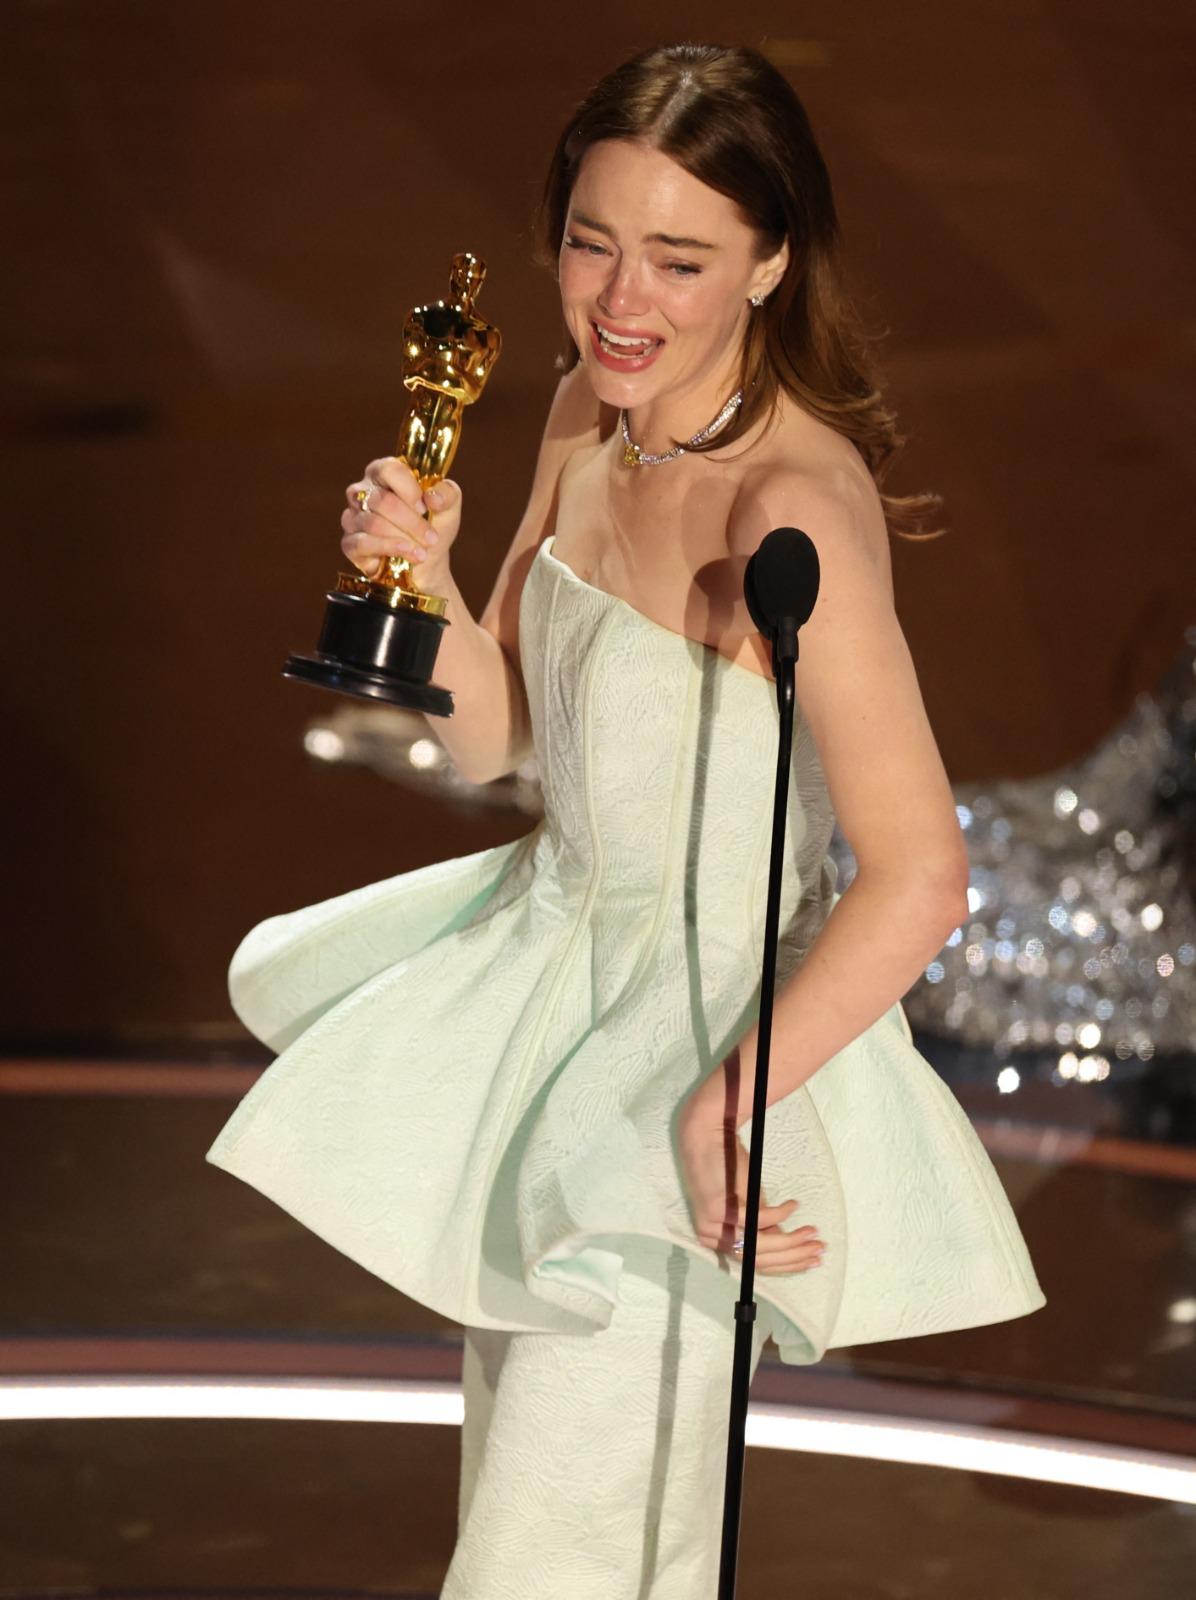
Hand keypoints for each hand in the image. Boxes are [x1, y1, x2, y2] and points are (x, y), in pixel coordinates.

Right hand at [340, 455, 462, 585]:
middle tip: (431, 538)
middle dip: (412, 522)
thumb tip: (432, 497)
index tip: (425, 507)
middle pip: (382, 501)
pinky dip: (388, 549)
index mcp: (384, 474)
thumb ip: (447, 494)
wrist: (426, 562)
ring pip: (374, 524)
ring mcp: (353, 517)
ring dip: (404, 539)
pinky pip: (362, 544)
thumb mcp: (449, 508)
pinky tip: (406, 554)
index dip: (408, 489)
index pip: (388, 470)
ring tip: (423, 551)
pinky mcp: (349, 543)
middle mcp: (363, 492)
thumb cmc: (434, 527)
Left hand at [677, 1096, 825, 1276]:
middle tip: (818, 1248)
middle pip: (759, 1259)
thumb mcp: (752, 1204)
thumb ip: (765, 1228)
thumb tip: (792, 1247)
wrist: (706, 1137)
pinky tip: (792, 1205)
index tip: (812, 1260)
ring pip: (758, 1245)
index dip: (787, 1264)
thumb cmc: (728, 1169)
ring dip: (791, 1241)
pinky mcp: (718, 1209)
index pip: (757, 1264)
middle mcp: (713, 1238)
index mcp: (720, 1241)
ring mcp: (713, 1225)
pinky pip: (757, 1220)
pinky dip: (779, 1214)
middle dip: (794, 1256)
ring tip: (811, 1230)